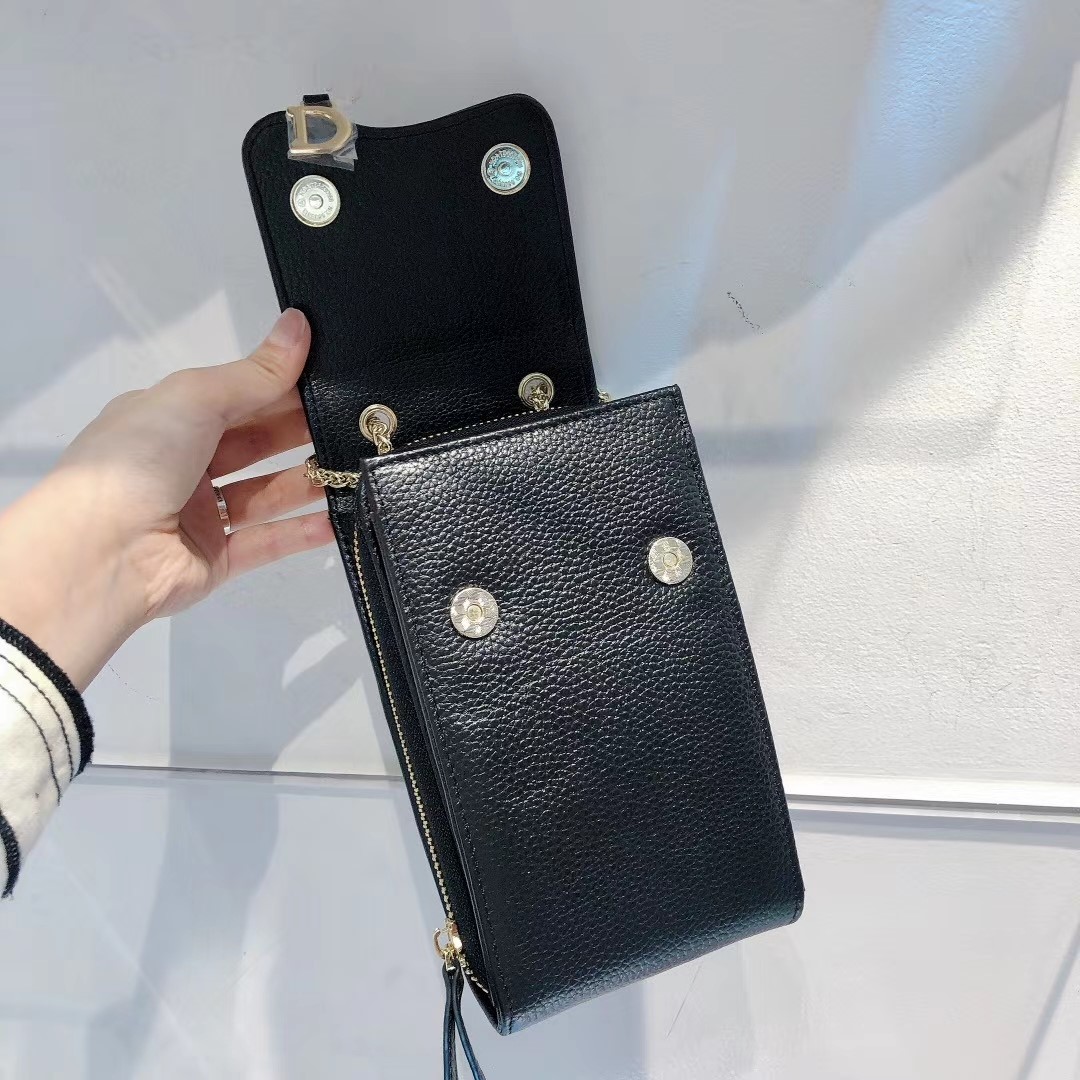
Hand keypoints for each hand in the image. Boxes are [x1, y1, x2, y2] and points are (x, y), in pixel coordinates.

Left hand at [0, 309, 332, 689]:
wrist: (98, 553)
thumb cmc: (138, 459)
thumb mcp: (196, 398)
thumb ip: (255, 373)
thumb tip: (300, 324)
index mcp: (168, 419)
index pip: (236, 398)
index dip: (281, 389)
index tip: (330, 381)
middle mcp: (182, 464)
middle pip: (254, 445)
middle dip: (300, 434)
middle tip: (354, 426)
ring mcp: (198, 515)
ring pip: (265, 494)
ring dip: (307, 482)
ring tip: (354, 470)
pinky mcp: (214, 561)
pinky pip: (265, 543)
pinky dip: (301, 532)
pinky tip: (338, 520)